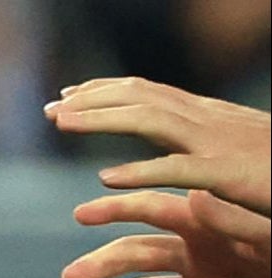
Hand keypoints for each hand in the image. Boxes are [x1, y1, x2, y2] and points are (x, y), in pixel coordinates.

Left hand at [48, 78, 270, 215]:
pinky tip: (107, 177)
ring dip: (103, 119)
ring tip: (61, 123)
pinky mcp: (229, 174)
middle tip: (50, 109)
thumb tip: (170, 154)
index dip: (105, 93)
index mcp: (209, 117)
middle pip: (142, 99)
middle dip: (92, 100)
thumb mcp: (233, 155)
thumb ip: (199, 151)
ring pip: (152, 121)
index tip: (67, 98)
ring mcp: (219, 144)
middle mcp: (210, 121)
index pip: (148, 94)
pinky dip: (143, 169)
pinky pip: (180, 169)